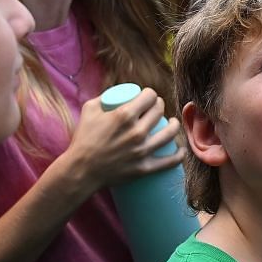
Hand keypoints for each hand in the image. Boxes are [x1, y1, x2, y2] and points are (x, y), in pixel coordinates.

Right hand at [58, 88, 181, 197]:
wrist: (80, 170)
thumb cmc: (83, 138)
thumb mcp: (90, 110)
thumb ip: (104, 96)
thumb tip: (118, 92)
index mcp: (124, 115)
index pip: (149, 97)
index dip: (151, 94)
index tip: (149, 97)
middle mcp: (136, 131)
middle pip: (159, 111)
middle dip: (160, 106)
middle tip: (156, 108)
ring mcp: (142, 150)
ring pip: (170, 133)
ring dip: (174, 125)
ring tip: (172, 124)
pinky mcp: (145, 167)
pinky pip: (170, 161)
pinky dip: (179, 154)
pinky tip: (180, 149)